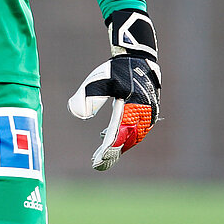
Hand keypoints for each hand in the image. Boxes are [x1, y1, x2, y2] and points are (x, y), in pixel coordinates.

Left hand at [67, 9, 159, 170]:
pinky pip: (137, 130)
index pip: (118, 135)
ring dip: (119, 147)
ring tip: (103, 155)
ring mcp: (149, 114)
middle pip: (127, 140)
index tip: (96, 161)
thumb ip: (87, 96)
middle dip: (112, 154)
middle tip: (97, 163)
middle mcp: (143, 113)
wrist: (139, 59)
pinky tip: (110, 137)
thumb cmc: (116, 70)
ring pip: (133, 137)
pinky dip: (125, 137)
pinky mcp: (149, 113)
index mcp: (132, 106)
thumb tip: (75, 112)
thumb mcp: (98, 80)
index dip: (107, 151)